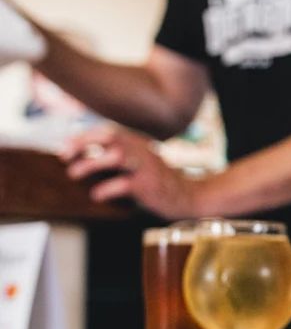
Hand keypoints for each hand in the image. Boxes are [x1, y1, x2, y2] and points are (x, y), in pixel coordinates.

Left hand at [60, 126, 203, 219]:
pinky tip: (96, 195)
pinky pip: (123, 184)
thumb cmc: (157, 181)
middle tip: (64, 157)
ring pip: (115, 156)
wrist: (187, 197)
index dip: (82, 137)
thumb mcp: (139, 161)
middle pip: (109, 136)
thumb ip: (117, 154)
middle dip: (82, 144)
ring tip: (74, 174)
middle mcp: (141, 150)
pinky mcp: (148, 186)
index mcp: (137, 142)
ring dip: (90, 164)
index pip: (105, 131)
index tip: (65, 149)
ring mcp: (145, 167)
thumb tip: (82, 156)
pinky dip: (105, 189)